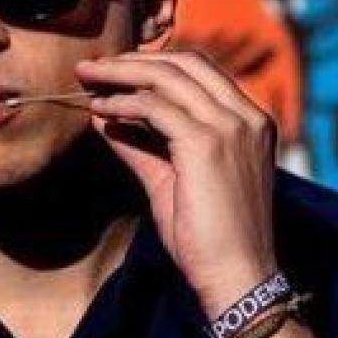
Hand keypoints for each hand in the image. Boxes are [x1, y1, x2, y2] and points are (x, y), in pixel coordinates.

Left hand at [75, 50, 278, 316]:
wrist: (236, 278)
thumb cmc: (207, 236)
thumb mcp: (170, 179)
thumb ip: (141, 144)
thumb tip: (103, 116)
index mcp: (250, 120)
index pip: (200, 70)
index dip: (153, 63)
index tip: (113, 70)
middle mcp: (247, 115)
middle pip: (184, 62)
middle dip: (133, 59)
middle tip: (91, 68)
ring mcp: (231, 126)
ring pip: (168, 76)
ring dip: (121, 73)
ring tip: (87, 79)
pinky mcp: (207, 143)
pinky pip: (156, 106)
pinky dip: (123, 102)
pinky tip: (100, 109)